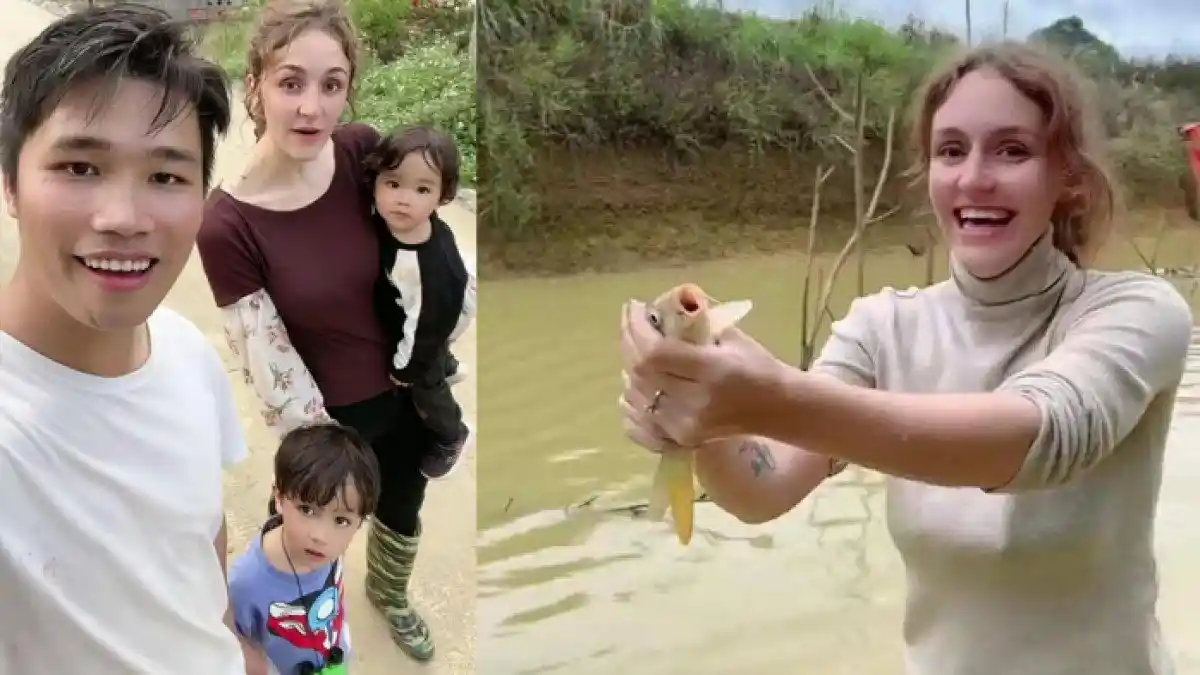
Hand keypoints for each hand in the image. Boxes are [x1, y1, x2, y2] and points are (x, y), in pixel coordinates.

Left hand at [618, 299, 782, 448]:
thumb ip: (695, 324)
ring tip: (634, 348)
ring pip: (639, 397)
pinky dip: (632, 402)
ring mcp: (688, 425)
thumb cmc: (758, 366)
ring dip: (629, 370)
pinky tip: (632, 385)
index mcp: (712, 370)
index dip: (637, 330)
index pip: (656, 353)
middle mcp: (697, 401)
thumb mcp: (732, 336)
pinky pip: (642, 423)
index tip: (636, 308)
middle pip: (643, 374)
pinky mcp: (684, 440)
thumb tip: (661, 308)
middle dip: (629, 343)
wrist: (779, 408)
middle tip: (630, 322)